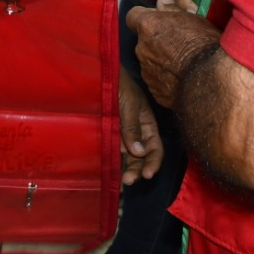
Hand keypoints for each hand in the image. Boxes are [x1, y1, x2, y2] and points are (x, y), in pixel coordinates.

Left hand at [118, 67, 163, 184]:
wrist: (98, 73)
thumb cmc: (118, 84)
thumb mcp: (129, 103)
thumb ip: (133, 127)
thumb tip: (140, 152)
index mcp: (147, 122)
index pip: (155, 146)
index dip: (154, 161)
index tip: (147, 173)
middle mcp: (136, 131)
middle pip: (141, 155)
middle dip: (138, 168)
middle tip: (129, 179)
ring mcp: (121, 134)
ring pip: (127, 157)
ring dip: (126, 169)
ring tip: (122, 180)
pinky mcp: (107, 134)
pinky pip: (113, 151)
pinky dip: (114, 162)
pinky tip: (111, 172)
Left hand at [126, 0, 220, 108]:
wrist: (211, 81)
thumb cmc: (205, 45)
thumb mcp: (193, 17)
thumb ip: (172, 9)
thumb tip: (162, 3)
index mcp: (148, 25)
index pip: (133, 16)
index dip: (145, 18)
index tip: (157, 22)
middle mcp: (142, 48)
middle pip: (143, 41)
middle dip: (156, 41)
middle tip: (178, 43)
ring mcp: (146, 71)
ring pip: (150, 62)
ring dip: (161, 61)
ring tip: (184, 64)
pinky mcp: (155, 91)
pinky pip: (157, 81)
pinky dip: (167, 79)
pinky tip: (183, 79)